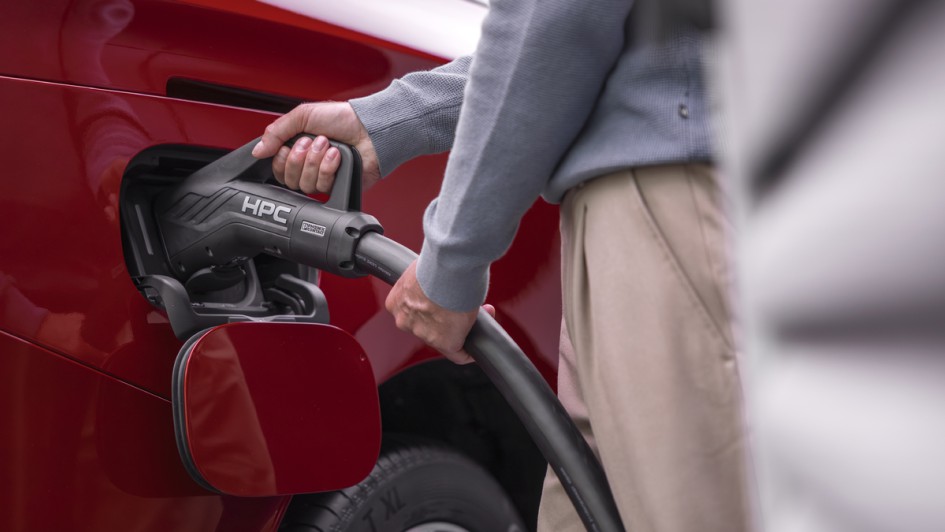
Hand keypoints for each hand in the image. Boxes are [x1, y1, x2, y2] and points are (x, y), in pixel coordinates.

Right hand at [251, 102, 380, 193]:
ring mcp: (323, 178)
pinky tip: (336, 157)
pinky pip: (323, 187)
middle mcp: (309, 166)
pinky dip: (328, 169)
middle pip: (288, 179)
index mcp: (298, 150)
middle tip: (311, 142)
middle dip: (299, 158)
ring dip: (315, 161)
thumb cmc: (342, 119)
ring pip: (305, 185)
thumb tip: (257, 151)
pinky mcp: (338, 187)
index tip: (289, 146)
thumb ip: (276, 132)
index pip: (276, 168)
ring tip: (328, 146)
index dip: (280, 160)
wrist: (369, 128)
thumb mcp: (303, 116)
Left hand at [385, 260, 494, 364]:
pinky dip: (467, 352)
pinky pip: (457, 354)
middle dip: (448, 316)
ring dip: (460, 326)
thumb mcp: (424, 269)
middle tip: (463, 304)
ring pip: (443, 337)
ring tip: (476, 309)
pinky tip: (474, 350)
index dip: (432, 307)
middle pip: (428, 326)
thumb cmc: (438, 262)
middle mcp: (406, 321)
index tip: (445, 301)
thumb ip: (428, 281)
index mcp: (397, 302)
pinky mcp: (446, 342)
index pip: (413, 312)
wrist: (449, 266)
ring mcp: (424, 334)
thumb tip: (443, 281)